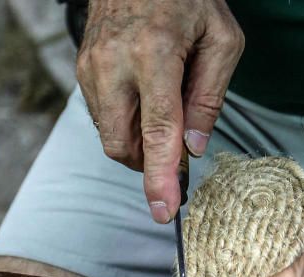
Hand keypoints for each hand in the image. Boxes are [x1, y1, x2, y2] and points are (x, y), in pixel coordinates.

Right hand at [76, 0, 243, 221]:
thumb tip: (195, 147)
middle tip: (178, 150)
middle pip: (124, 145)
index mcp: (154, 53)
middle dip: (149, 163)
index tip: (164, 210)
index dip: (161, 176)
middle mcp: (114, 63)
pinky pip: (103, 118)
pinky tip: (145, 98)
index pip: (157, 130)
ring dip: (139, 142)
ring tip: (165, 108)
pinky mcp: (81, 69)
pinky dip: (126, 123)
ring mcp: (91, 67)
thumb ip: (210, 96)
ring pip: (110, 136)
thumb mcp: (222, 39)